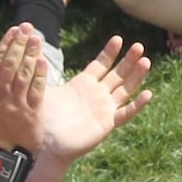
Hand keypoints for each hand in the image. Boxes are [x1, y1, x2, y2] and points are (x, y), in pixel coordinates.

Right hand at [0, 24, 46, 152]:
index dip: (6, 44)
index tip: (14, 30)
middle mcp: (0, 96)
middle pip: (10, 65)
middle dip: (19, 44)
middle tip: (28, 27)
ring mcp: (15, 105)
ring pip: (22, 75)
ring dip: (30, 55)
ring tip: (37, 38)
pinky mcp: (30, 115)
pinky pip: (35, 92)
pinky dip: (38, 76)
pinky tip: (43, 61)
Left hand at [37, 36, 152, 161]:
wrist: (48, 143)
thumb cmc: (44, 119)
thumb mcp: (43, 90)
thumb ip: (41, 72)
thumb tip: (34, 53)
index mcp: (83, 84)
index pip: (101, 64)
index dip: (110, 52)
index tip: (118, 38)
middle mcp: (97, 94)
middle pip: (117, 73)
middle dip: (128, 60)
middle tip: (139, 46)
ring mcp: (104, 108)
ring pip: (125, 89)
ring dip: (136, 76)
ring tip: (146, 61)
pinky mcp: (107, 123)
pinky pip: (125, 113)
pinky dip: (137, 105)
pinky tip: (147, 93)